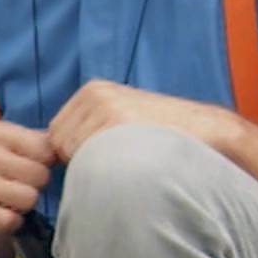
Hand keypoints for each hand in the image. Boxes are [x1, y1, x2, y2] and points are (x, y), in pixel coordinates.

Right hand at [0, 122, 56, 232]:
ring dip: (25, 203)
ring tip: (14, 200)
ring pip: (27, 198)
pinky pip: (7, 220)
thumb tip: (64, 139)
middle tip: (24, 185)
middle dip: (37, 183)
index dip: (47, 161)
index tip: (37, 165)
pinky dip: (11, 221)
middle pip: (39, 175)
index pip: (44, 148)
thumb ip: (29, 137)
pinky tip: (4, 215)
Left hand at [46, 80, 245, 162]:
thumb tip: (52, 151)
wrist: (205, 130)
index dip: (71, 152)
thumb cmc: (161, 133)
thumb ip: (88, 127)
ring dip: (88, 164)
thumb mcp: (120, 117)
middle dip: (75, 158)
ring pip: (70, 151)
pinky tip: (125, 163)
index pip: (55, 131)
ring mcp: (105, 106)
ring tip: (121, 161)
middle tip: (110, 162)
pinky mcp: (117, 121)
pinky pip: (86, 156)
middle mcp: (94, 93)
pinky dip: (100, 167)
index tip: (98, 158)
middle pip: (58, 141)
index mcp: (92, 90)